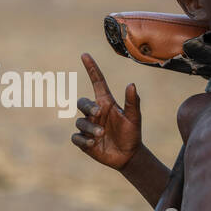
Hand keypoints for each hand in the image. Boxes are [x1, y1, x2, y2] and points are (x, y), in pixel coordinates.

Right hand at [71, 53, 142, 170]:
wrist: (128, 156)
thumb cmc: (132, 134)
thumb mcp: (134, 118)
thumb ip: (132, 102)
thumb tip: (131, 84)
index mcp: (106, 103)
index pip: (96, 82)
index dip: (91, 68)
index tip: (85, 55)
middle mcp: (95, 113)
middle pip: (81, 102)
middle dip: (87, 106)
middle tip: (98, 113)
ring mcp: (88, 127)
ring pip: (79, 122)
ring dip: (90, 127)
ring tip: (101, 135)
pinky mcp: (84, 141)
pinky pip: (76, 137)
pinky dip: (83, 140)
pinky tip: (93, 144)